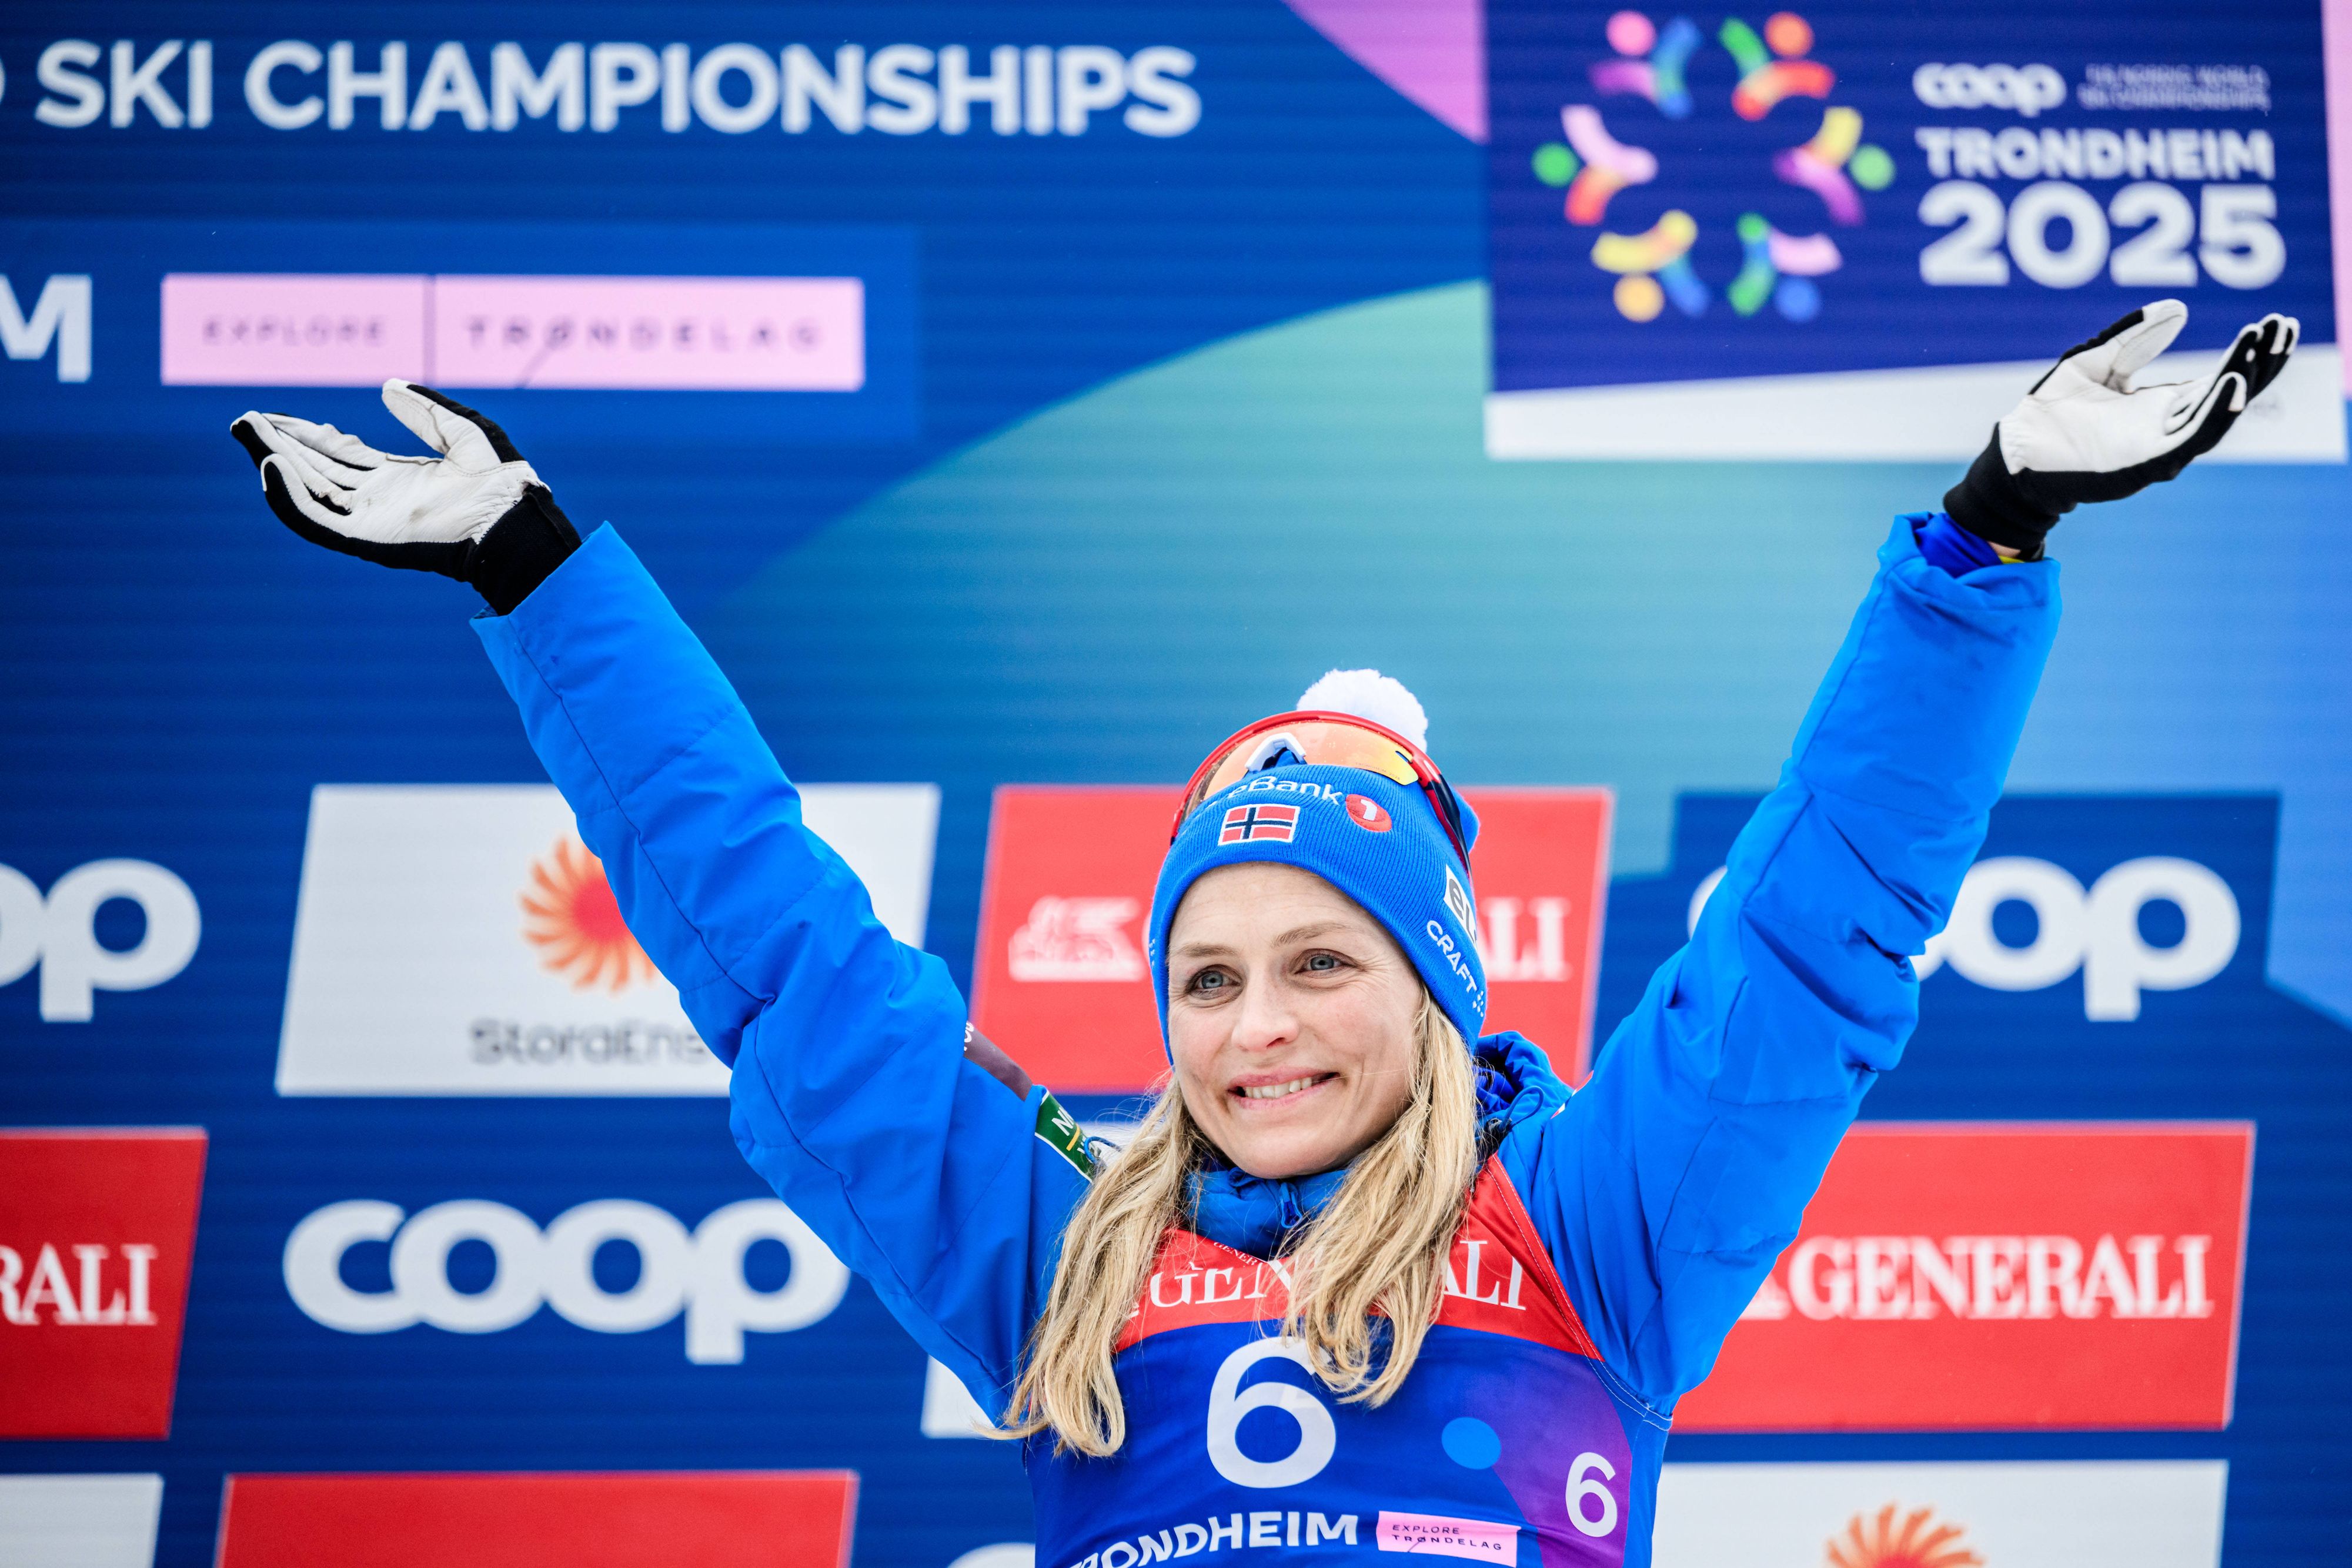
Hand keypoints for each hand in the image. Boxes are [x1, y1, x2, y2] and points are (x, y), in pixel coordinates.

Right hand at [231, 381, 577, 610]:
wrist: (512, 517)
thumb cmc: (501, 481)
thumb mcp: (463, 431)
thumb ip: (425, 410)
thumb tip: (387, 387)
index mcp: (401, 479)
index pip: (341, 456)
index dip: (309, 435)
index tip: (278, 416)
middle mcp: (380, 501)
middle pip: (316, 470)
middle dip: (280, 445)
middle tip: (245, 421)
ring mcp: (371, 521)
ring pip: (309, 491)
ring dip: (274, 462)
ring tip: (249, 432)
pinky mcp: (366, 539)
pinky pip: (316, 521)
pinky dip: (290, 497)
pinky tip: (271, 467)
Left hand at [1944, 301, 2297, 557]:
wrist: (2014, 452)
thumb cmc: (2050, 412)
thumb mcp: (2093, 362)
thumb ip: (2133, 338)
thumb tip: (2178, 309)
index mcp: (2160, 407)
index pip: (2219, 377)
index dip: (2248, 352)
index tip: (2272, 322)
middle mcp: (2166, 427)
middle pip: (2229, 394)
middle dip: (2260, 362)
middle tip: (2284, 325)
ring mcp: (2158, 447)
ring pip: (2216, 415)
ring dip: (2244, 379)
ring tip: (2262, 345)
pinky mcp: (2144, 464)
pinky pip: (2190, 440)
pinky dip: (2215, 413)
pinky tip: (2232, 382)